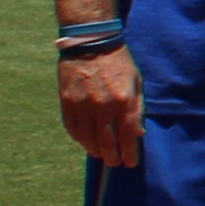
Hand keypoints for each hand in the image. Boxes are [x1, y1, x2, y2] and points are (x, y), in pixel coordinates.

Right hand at [59, 43, 145, 169]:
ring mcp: (82, 103)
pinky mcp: (67, 100)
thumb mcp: (136, 83)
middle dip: (112, 156)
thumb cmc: (119, 64)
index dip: (129, 152)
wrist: (91, 43)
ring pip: (87, 137)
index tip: (130, 163)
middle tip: (114, 163)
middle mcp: (103, 104)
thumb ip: (137, 109)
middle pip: (106, 140)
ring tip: (100, 154)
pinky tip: (85, 141)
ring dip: (94, 149)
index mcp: (124, 99)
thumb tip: (137, 134)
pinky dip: (79, 138)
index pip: (128, 135)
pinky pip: (72, 127)